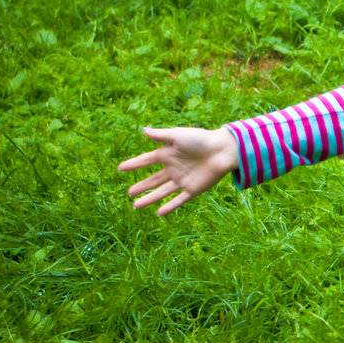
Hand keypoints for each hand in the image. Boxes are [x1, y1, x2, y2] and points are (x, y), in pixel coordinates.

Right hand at [118, 126, 237, 215]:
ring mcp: (183, 180)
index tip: (120, 168)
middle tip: (128, 192)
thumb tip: (143, 130)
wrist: (223, 150)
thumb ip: (160, 135)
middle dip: (141, 186)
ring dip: (150, 198)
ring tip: (135, 206)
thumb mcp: (178, 135)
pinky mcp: (193, 189)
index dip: (134, 164)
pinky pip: (179, 200)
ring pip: (162, 192)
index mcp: (168, 154)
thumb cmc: (201, 139)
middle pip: (153, 180)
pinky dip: (169, 206)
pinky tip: (159, 212)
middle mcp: (174, 168)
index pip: (147, 160)